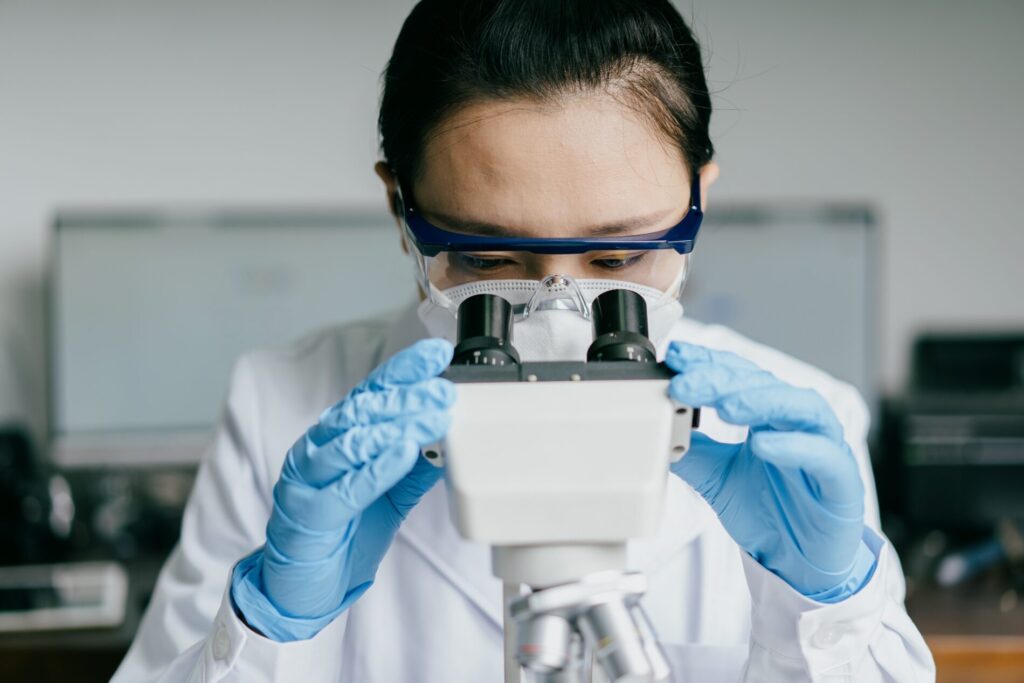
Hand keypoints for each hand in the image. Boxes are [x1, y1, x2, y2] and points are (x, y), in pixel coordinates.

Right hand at [231, 339, 454, 639]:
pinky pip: (345, 487)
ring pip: (353, 442)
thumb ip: (415, 467)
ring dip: (396, 426)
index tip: (436, 353)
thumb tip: (451, 439)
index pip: (372, 394)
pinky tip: (403, 453)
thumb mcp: (390, 495)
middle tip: (444, 390)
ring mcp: (308, 479)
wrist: (300, 589)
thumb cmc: (342, 534)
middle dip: (408, 397)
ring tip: (432, 416)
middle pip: (364, 412)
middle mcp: (318, 449)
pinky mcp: (307, 513)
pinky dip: (376, 468)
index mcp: (337, 438)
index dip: (404, 371)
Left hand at [666, 341, 875, 601]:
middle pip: (763, 386)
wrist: (802, 563)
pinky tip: (763, 444)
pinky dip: (794, 446)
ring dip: (760, 400)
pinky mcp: (842, 480)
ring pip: (800, 407)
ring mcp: (823, 446)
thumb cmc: (770, 513)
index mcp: (769, 416)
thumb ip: (692, 453)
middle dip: (722, 380)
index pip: (739, 377)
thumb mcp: (717, 480)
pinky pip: (823, 455)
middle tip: (686, 382)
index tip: (677, 358)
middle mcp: (797, 422)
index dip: (709, 364)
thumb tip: (656, 431)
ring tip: (724, 405)